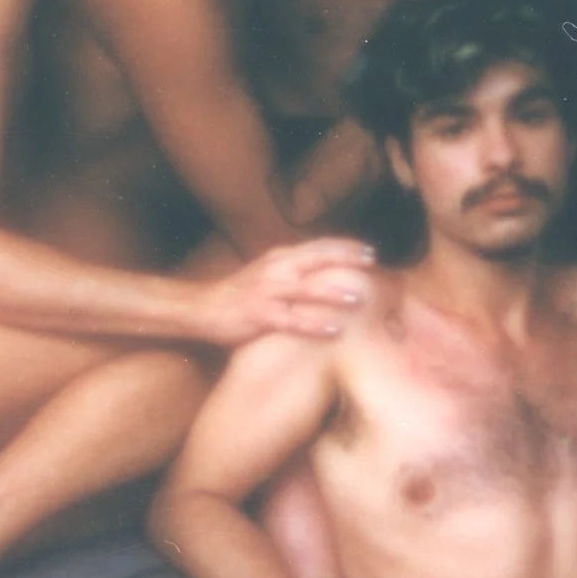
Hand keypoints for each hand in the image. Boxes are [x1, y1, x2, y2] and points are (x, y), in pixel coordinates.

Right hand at [199, 238, 374, 345]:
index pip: (319, 247)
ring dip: (334, 292)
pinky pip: (291, 319)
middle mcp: (276, 269)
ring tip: (359, 298)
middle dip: (347, 259)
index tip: (370, 251)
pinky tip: (334, 330)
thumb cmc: (240, 296)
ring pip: (306, 289)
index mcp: (280, 258)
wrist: (202, 308)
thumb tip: (325, 275)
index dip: (345, 247)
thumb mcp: (269, 275)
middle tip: (374, 263)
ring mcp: (267, 291)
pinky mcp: (259, 314)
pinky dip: (314, 324)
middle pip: (317, 259)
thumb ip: (294, 272)